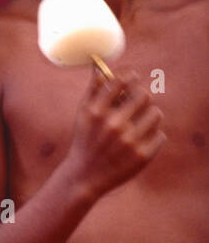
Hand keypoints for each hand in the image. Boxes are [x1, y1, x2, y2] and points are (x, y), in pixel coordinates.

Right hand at [62, 68, 164, 199]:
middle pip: (144, 95)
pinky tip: (139, 141)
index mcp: (96, 112)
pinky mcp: (142, 155)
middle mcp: (113, 125)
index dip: (130, 76)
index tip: (132, 78)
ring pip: (156, 114)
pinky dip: (152, 136)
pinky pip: (160, 135)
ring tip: (140, 122)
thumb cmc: (85, 140)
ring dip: (150, 116)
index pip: (121, 81)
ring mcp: (129, 141)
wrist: (84, 176)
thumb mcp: (82, 115)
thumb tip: (100, 67)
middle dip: (141, 98)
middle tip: (136, 104)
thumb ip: (93, 90)